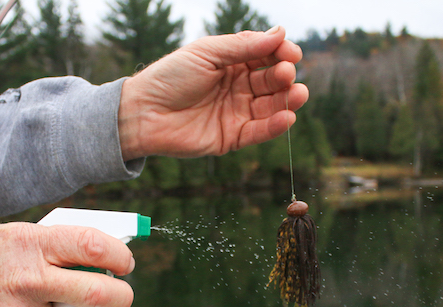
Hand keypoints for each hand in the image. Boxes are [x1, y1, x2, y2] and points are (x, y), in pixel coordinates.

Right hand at [0, 223, 134, 306]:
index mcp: (27, 244)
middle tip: (122, 296)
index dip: (119, 255)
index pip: (91, 245)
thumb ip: (44, 245)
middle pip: (98, 292)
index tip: (125, 263)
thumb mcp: (1, 237)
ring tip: (29, 303)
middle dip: (121, 296)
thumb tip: (91, 252)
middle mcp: (27, 279)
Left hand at [118, 26, 308, 159]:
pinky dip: (275, 126)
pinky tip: (287, 117)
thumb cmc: (170, 78)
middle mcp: (238, 88)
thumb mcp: (206, 53)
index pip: (266, 57)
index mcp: (231, 63)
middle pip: (271, 81)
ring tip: (298, 94)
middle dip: (284, 76)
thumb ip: (242, 46)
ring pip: (270, 107)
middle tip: (287, 73)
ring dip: (287, 101)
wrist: (144, 112)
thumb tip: (279, 33)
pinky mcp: (232, 138)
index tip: (291, 53)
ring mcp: (236, 113)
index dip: (281, 54)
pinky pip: (259, 132)